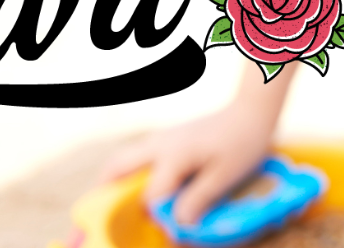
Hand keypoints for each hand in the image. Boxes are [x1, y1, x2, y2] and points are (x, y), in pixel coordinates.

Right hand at [99, 99, 277, 226]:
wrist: (249, 111)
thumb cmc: (242, 142)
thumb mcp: (226, 174)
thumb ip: (200, 198)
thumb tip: (178, 226)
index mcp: (174, 155)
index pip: (151, 196)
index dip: (157, 217)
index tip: (169, 231)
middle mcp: (158, 145)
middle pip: (116, 169)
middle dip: (103, 195)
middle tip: (94, 220)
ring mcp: (158, 139)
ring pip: (121, 161)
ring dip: (110, 184)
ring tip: (103, 209)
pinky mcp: (164, 139)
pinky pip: (135, 158)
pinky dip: (125, 175)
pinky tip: (132, 191)